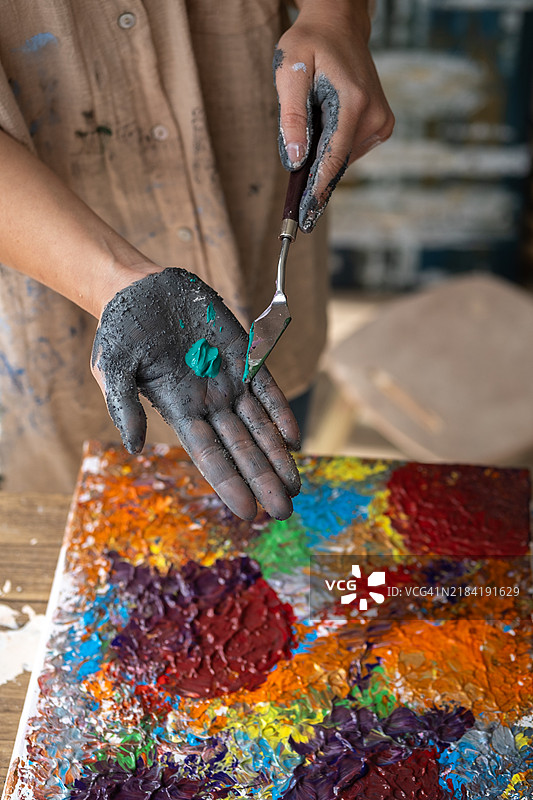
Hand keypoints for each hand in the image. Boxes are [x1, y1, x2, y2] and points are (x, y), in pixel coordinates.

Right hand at [91, 268, 300, 520]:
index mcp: (179, 410)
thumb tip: (132, 446)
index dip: (229, 483)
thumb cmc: (120, 331)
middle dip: (263, 479)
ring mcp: (229, 380)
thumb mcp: (111, 368)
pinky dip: (280, 411)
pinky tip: (293, 438)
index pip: (208, 455)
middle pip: (241, 448)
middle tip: (283, 511)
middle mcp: (208, 402)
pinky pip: (267, 388)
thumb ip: (122, 405)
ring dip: (278, 455)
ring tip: (296, 486)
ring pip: (260, 425)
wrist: (139, 288)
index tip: (248, 512)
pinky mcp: (244, 355)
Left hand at [274, 0, 393, 230]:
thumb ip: (292, 119)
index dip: (316, 191)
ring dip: (321, 153)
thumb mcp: (290, 73)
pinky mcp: (380, 126)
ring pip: (341, 158)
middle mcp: (375, 117)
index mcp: (354, 104)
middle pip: (336, 162)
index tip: (307, 218)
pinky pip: (348, 149)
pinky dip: (331, 146)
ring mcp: (381, 122)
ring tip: (312, 117)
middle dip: (313, 173)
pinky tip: (325, 121)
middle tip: (296, 186)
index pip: (332, 160)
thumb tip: (294, 161)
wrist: (339, 25)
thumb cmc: (310, 43)